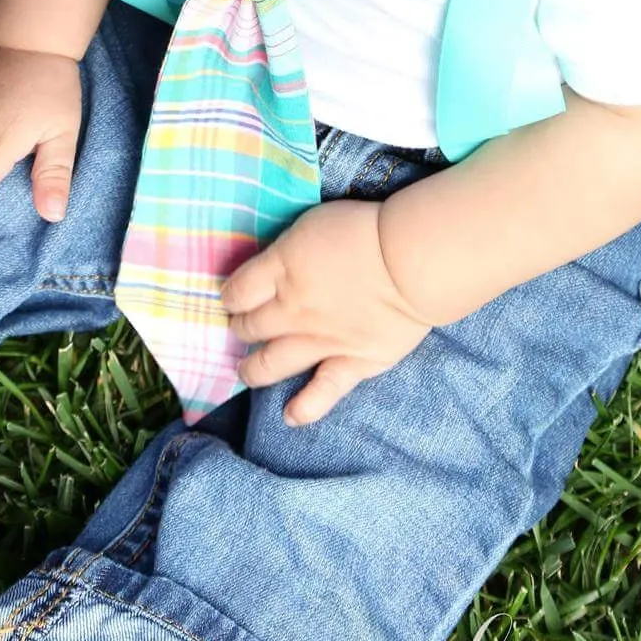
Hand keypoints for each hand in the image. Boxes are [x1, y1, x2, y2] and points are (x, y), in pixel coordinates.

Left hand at [220, 197, 433, 426]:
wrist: (411, 261)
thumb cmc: (365, 231)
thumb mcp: (311, 224)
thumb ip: (286, 251)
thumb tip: (271, 266)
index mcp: (281, 270)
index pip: (237, 291)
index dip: (230, 296)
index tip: (233, 297)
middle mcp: (291, 311)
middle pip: (249, 327)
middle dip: (240, 328)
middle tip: (242, 328)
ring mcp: (319, 342)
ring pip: (270, 364)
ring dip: (253, 369)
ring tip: (247, 370)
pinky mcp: (351, 363)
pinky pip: (320, 393)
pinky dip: (303, 408)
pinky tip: (290, 415)